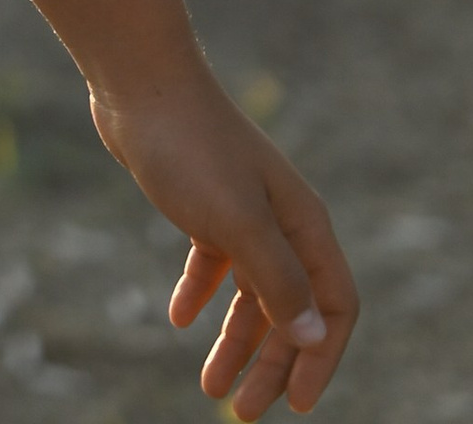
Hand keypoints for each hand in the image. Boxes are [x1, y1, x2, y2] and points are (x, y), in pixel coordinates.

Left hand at [92, 65, 358, 414]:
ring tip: (209, 388)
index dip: (321, 357)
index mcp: (303, 224)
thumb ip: (278, 281)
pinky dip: (199, 293)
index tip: (297, 406)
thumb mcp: (238, 223)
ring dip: (232, 341)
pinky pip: (211, 262)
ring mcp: (241, 209)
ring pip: (248, 292)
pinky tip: (178, 319)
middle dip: (271, 364)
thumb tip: (313, 337)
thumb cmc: (192, 148)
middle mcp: (280, 220)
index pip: (334, 305)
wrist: (138, 81)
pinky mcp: (202, 201)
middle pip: (289, 309)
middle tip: (241, 413)